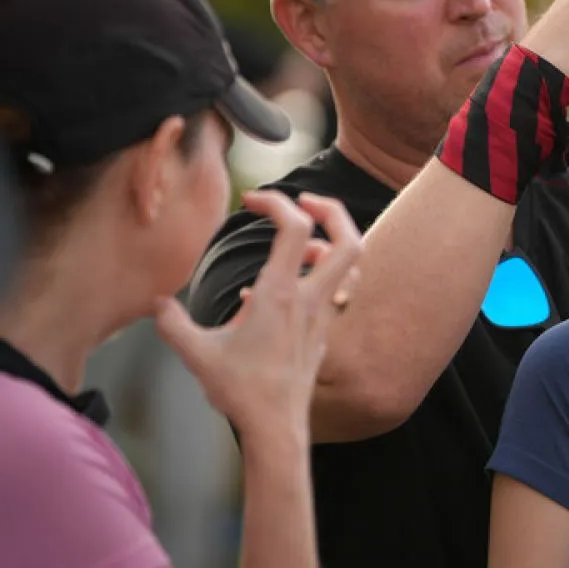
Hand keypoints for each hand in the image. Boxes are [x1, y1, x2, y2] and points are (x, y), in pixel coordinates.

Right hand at [154, 190, 362, 439]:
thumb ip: (172, 323)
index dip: (278, 202)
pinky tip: (289, 286)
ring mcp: (323, 315)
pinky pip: (336, 290)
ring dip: (332, 242)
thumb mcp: (197, 354)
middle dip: (332, 210)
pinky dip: (321, 274)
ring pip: (350, 266)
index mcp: (280, 294)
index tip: (252, 201)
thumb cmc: (241, 391)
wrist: (276, 429)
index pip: (296, 228)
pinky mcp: (325, 331)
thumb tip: (155, 302)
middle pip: (349, 240)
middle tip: (304, 201)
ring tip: (302, 242)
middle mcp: (310, 299)